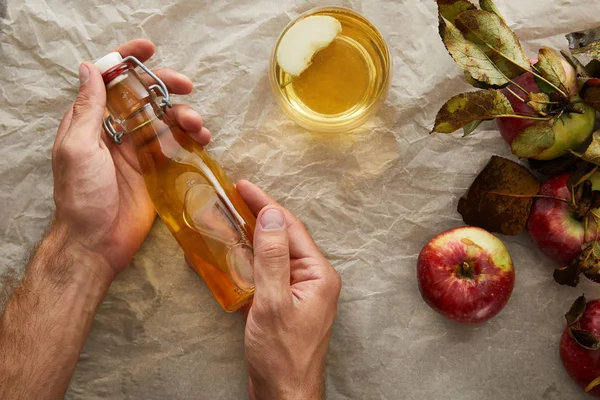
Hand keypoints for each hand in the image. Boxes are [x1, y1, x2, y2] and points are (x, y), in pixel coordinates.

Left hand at [52, 39, 209, 278]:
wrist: (96, 242)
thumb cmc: (81, 196)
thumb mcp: (78, 147)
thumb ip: (87, 109)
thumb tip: (90, 68)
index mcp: (92, 121)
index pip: (109, 80)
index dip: (127, 59)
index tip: (150, 48)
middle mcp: (116, 131)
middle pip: (144, 96)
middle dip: (166, 86)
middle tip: (186, 86)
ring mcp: (137, 151)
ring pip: (165, 120)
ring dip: (184, 115)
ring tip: (198, 125)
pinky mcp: (156, 170)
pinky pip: (176, 146)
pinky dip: (191, 140)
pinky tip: (202, 141)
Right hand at [238, 181, 341, 399]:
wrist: (284, 395)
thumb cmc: (282, 355)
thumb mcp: (273, 302)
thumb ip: (272, 258)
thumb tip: (271, 216)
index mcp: (318, 274)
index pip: (290, 228)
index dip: (266, 204)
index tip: (242, 186)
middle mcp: (311, 279)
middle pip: (283, 238)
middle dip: (258, 216)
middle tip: (232, 198)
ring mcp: (298, 292)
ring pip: (273, 255)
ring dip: (251, 237)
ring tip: (229, 219)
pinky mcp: (284, 304)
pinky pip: (266, 274)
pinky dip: (249, 262)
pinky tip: (232, 255)